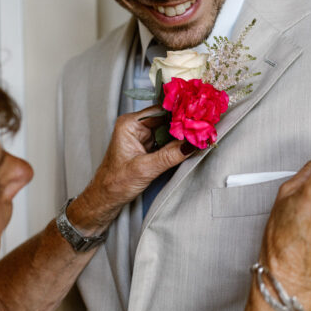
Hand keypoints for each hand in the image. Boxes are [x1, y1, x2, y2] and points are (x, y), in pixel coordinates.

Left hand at [67, 107, 193, 234]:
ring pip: (169, 129)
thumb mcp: (145, 169)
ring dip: (183, 134)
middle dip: (184, 123)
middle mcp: (136, 126)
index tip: (199, 117)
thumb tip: (191, 144)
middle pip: (167, 118)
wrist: (105, 199)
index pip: (160, 110)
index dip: (180, 113)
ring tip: (201, 135)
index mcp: (130, 124)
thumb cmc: (115, 184)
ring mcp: (143, 136)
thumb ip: (169, 156)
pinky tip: (191, 144)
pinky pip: (167, 140)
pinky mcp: (149, 147)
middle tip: (204, 127)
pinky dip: (179, 143)